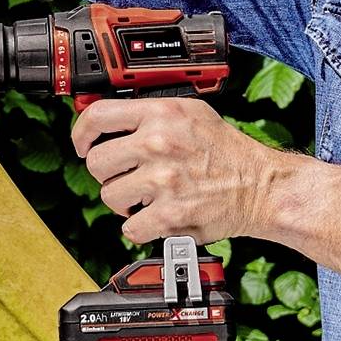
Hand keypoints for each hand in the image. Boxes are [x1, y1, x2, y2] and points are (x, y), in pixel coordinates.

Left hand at [71, 97, 283, 245]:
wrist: (260, 187)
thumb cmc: (225, 151)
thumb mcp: (190, 113)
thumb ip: (149, 113)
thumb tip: (104, 120)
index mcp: (162, 114)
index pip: (97, 116)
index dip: (81, 133)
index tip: (82, 145)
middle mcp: (159, 143)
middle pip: (96, 161)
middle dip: (108, 173)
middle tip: (127, 176)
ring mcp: (163, 180)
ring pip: (109, 196)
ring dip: (125, 202)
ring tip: (148, 197)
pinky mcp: (170, 214)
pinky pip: (129, 227)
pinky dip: (141, 227)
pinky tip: (159, 216)